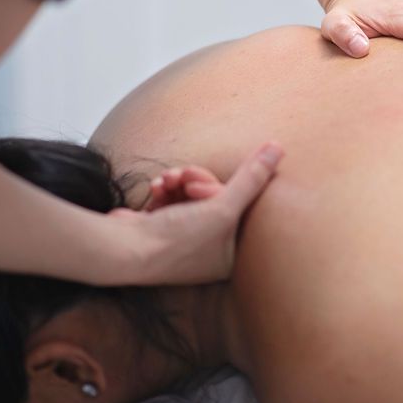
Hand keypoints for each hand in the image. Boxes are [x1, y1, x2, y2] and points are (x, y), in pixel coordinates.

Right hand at [107, 142, 283, 284]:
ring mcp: (185, 241)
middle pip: (215, 196)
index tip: (203, 189)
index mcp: (231, 255)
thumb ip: (252, 177)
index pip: (240, 206)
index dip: (221, 189)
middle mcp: (210, 251)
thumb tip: (279, 147)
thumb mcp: (222, 207)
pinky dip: (165, 190)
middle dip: (196, 180)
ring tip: (165, 182)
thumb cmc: (177, 240)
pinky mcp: (163, 229)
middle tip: (183, 178)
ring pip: (192, 193)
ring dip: (178, 181)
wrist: (123, 250)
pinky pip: (173, 199)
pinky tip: (155, 189)